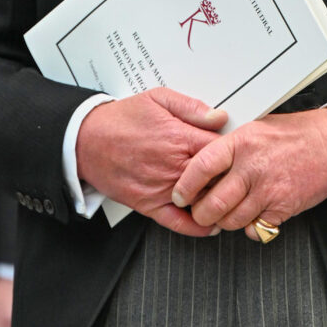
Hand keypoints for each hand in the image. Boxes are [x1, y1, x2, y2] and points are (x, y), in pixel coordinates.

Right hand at [76, 87, 226, 235]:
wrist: (85, 140)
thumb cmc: (122, 118)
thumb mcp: (158, 98)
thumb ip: (191, 107)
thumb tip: (219, 117)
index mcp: (178, 137)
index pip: (221, 149)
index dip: (235, 151)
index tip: (241, 151)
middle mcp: (172, 166)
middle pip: (216, 177)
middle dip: (230, 177)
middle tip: (240, 175)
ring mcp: (161, 188)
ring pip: (201, 201)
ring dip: (217, 199)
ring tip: (230, 196)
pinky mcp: (148, 205)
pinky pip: (178, 223)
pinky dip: (197, 227)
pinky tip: (210, 223)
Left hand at [171, 108, 326, 239]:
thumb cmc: (294, 134)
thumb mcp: (256, 127)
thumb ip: (230, 145)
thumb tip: (202, 162)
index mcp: (242, 142)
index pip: (201, 166)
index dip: (185, 186)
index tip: (179, 195)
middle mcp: (252, 166)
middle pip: (212, 203)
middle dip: (201, 214)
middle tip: (200, 213)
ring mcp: (268, 189)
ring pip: (231, 220)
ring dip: (224, 222)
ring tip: (226, 214)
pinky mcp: (283, 208)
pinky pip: (255, 229)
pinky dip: (251, 228)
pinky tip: (252, 216)